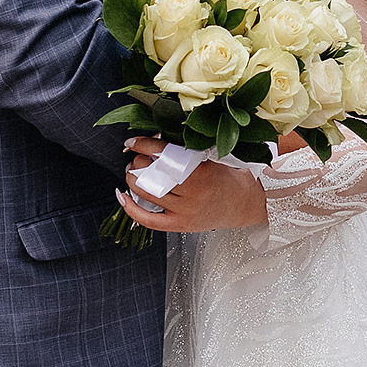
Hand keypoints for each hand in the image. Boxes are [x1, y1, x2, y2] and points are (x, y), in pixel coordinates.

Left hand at [118, 135, 268, 234]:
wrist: (242, 203)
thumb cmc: (226, 178)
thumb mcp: (208, 158)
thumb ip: (182, 152)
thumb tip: (151, 141)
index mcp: (200, 171)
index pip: (164, 154)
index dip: (143, 146)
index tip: (132, 142)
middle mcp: (192, 193)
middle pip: (153, 174)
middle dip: (138, 163)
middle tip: (137, 158)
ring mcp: (185, 211)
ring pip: (148, 194)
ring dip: (133, 181)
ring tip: (133, 173)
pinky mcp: (181, 225)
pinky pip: (150, 220)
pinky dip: (132, 209)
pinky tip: (123, 198)